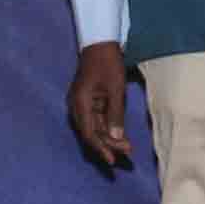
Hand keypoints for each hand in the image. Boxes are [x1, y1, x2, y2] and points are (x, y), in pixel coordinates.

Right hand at [68, 42, 132, 168]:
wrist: (100, 43)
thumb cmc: (108, 63)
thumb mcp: (115, 89)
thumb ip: (115, 114)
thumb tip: (117, 137)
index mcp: (80, 103)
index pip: (89, 133)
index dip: (101, 148)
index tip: (113, 160)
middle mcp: (77, 107)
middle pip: (91, 132)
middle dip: (108, 144)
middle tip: (127, 152)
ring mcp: (82, 104)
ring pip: (95, 127)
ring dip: (109, 137)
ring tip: (127, 148)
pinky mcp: (88, 101)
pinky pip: (97, 119)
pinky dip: (107, 127)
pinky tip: (119, 135)